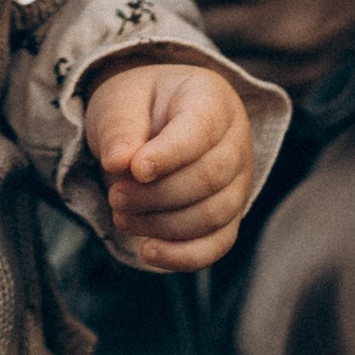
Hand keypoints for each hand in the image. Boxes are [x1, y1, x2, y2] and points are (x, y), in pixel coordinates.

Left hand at [80, 54, 256, 268]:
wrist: (150, 120)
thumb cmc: (138, 106)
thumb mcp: (119, 101)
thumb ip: (119, 127)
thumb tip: (120, 163)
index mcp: (211, 98)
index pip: (202, 129)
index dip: (169, 154)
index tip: (135, 170)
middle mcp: (235, 140)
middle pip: (209, 178)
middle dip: (157, 195)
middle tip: (115, 196)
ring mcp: (238, 180)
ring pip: (213, 215)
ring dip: (162, 225)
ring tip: (122, 216)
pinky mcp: (230, 215)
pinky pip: (218, 244)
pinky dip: (184, 255)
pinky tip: (148, 251)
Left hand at [114, 0, 354, 89]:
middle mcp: (281, 20)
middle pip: (179, 26)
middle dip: (146, 6)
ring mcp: (300, 57)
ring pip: (206, 63)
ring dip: (179, 41)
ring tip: (164, 11)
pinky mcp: (314, 79)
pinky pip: (245, 82)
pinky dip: (220, 63)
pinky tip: (212, 35)